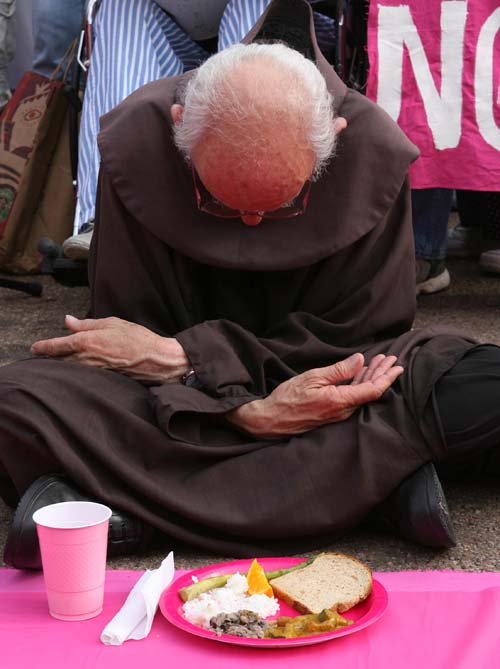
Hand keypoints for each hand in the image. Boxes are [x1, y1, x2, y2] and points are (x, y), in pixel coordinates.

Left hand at [31, 315, 190, 382]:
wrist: (157, 360)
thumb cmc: (137, 339)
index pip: (57, 346)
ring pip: (69, 369)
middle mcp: (86, 359)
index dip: (43, 347)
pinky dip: (74, 372)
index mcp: (87, 342)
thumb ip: (87, 324)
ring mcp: (93, 372)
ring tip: (52, 363)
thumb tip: (68, 321)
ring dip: (60, 366)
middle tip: (39, 356)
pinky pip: (81, 375)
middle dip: (48, 358)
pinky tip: (73, 371)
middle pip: (59, 361)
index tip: (34, 348)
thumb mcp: (112, 323)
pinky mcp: (101, 379)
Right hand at [226, 353, 403, 437]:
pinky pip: (351, 398)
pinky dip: (359, 384)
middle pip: (370, 392)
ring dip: (371, 378)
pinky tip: (361, 375)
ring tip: (379, 364)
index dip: (387, 378)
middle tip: (390, 360)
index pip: (373, 390)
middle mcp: (343, 411)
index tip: (397, 367)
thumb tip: (359, 360)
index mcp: (340, 401)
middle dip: (382, 374)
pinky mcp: (330, 414)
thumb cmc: (288, 398)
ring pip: (361, 395)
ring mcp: (337, 414)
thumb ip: (338, 371)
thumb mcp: (313, 378)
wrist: (270, 420)